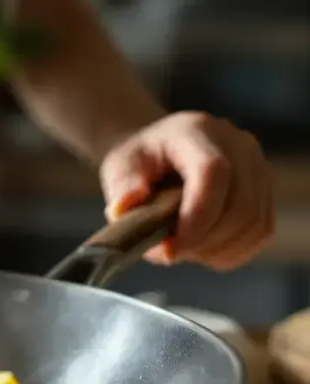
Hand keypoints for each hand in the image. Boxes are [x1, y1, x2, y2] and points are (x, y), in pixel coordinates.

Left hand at [98, 111, 273, 269]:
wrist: (159, 152)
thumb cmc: (139, 161)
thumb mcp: (118, 166)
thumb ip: (122, 187)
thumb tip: (123, 208)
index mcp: (197, 131)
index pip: (213, 173)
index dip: (196, 217)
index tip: (170, 247)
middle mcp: (238, 145)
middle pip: (240, 204)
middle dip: (204, 240)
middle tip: (170, 253)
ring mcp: (258, 167)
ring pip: (254, 222)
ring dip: (217, 249)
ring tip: (183, 250)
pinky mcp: (265, 191)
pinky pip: (261, 231)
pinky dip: (232, 250)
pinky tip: (203, 250)